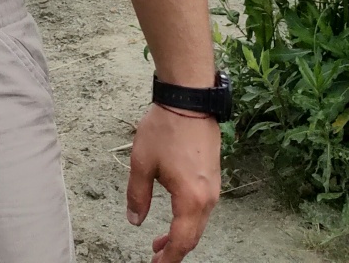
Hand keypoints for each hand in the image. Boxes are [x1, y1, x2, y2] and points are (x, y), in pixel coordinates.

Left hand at [125, 104, 220, 260]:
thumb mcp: (141, 163)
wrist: (189, 101)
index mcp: (190, 199)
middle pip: (193, 236)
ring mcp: (213, 188)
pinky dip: (189, 220)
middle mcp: (207, 198)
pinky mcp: (213, 177)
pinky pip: (203, 209)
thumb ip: (138, 196)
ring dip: (181, 235)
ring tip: (160, 241)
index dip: (168, 258)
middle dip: (174, 250)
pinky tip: (175, 215)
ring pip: (199, 223)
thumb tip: (135, 220)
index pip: (181, 240)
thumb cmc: (165, 129)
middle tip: (156, 257)